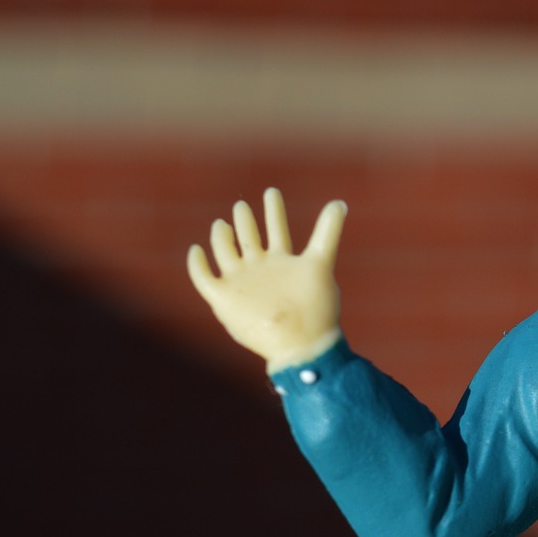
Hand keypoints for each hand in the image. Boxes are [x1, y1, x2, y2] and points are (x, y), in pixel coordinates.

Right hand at [187, 187, 346, 370]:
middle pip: (249, 239)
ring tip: (223, 223)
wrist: (300, 343)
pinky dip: (197, 264)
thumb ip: (328, 232)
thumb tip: (340, 202)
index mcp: (282, 262)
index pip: (277, 230)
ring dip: (223, 237)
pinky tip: (197, 249)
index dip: (275, 212)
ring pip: (226, 253)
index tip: (272, 192)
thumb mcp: (321, 264)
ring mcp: (241, 283)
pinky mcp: (223, 298)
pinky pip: (204, 278)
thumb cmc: (315, 308)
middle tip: (242, 206)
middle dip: (246, 222)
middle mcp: (261, 270)